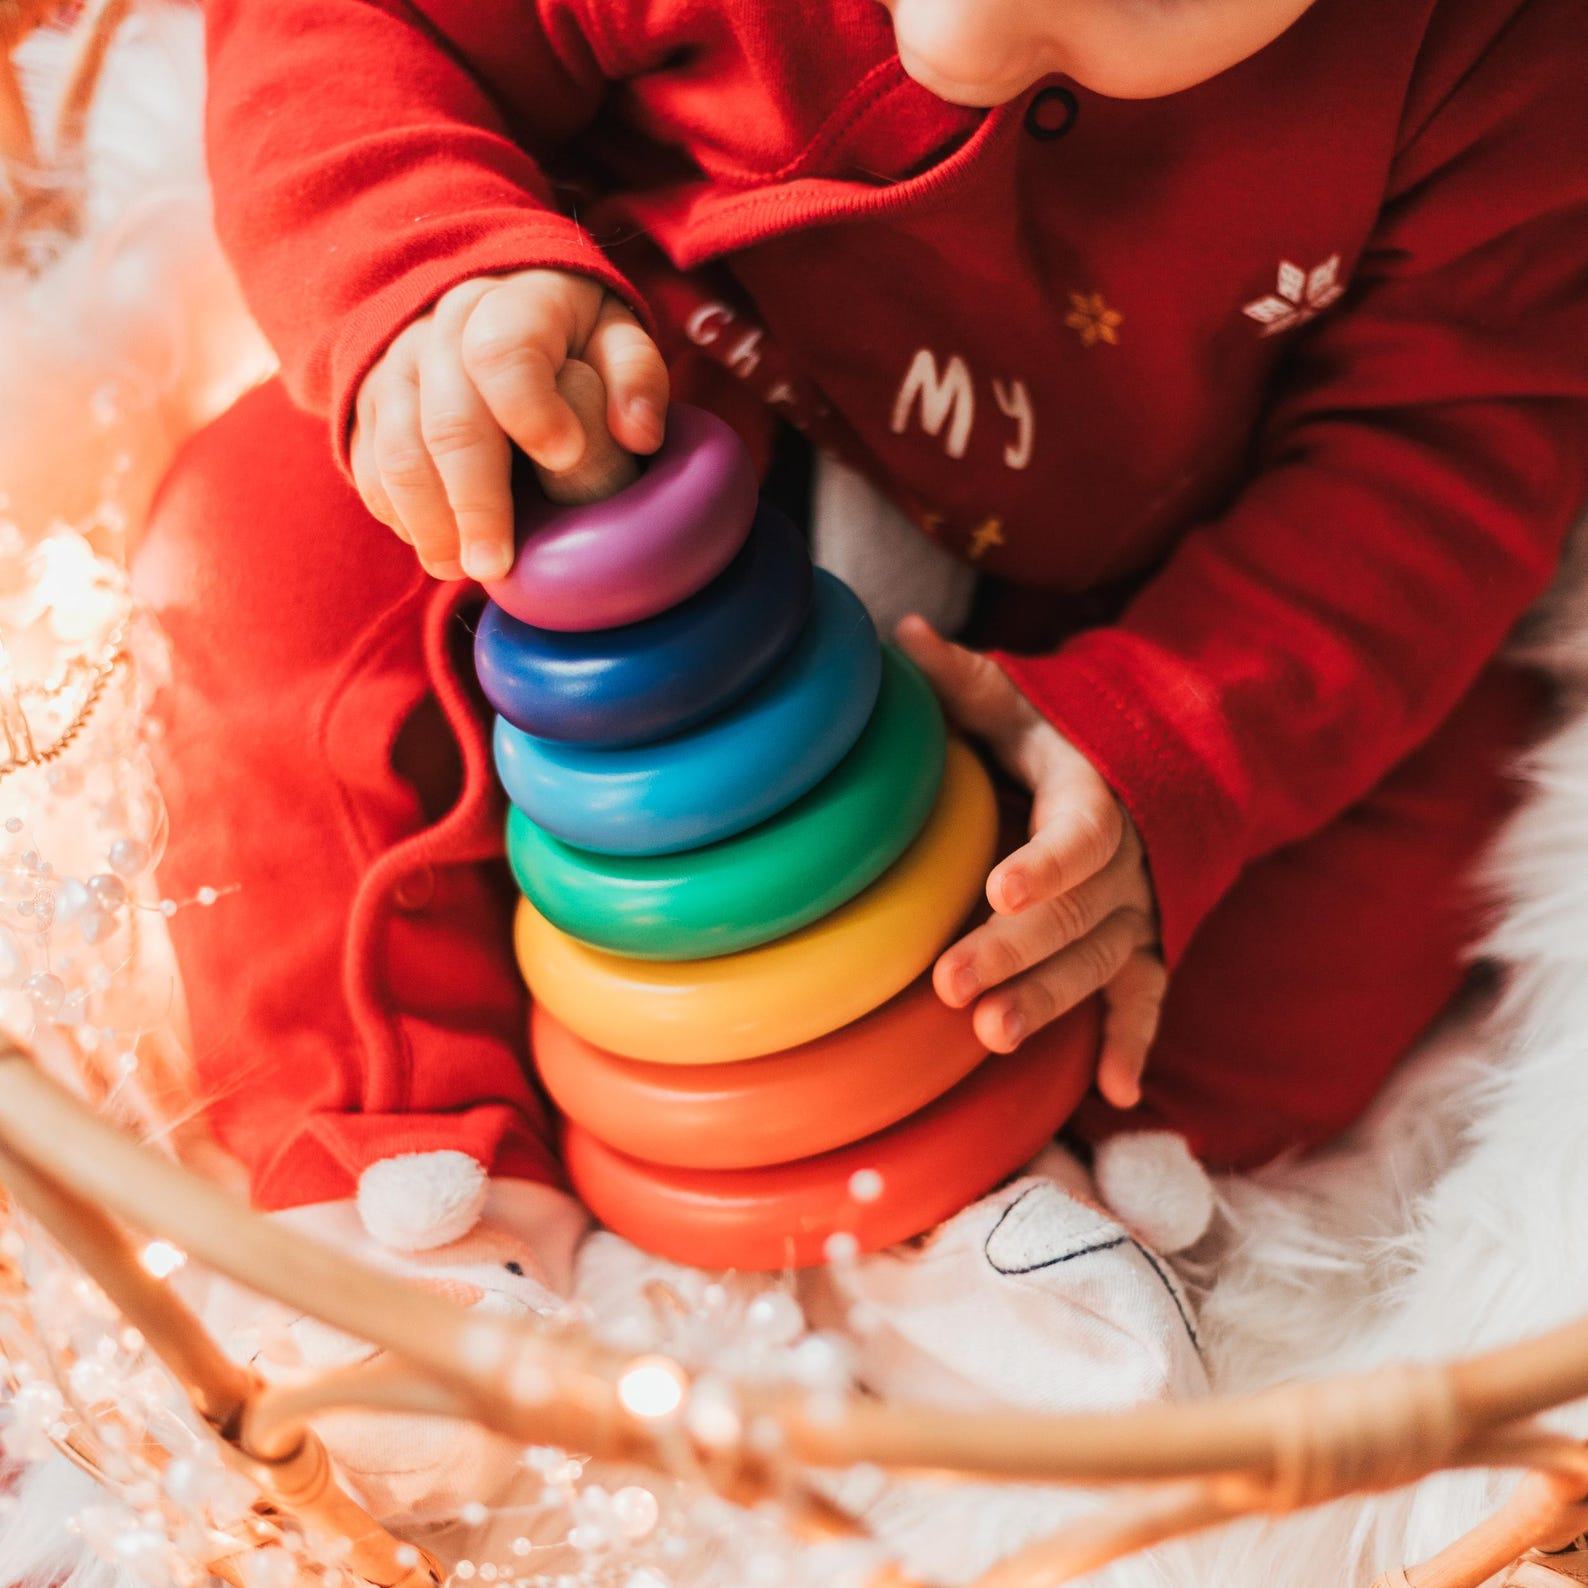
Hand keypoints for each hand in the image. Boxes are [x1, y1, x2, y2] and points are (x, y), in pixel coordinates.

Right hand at [350, 268, 667, 580]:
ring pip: (398, 450)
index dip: (531, 409)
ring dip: (429, 521)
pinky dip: (400, 516)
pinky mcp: (367, 405)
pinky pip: (370, 466)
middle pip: (449, 419)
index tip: (565, 458)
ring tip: (464, 571)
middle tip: (498, 566)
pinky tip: (438, 549)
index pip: (505, 353)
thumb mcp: (615, 338)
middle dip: (474, 500)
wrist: (484, 310)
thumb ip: (636, 376)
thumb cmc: (568, 338)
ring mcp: (396, 367)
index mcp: (512, 303)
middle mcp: (441, 328)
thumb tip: (638, 434)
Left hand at [897, 616, 1165, 1109]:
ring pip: (1100, 965)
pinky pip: (1147, 997)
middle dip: (1015, 952)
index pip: (1079, 834)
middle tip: (951, 984)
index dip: (1047, 862)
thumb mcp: (1021, 702)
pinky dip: (1134, 1041)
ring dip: (1050, 1002)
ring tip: (991, 1034)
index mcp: (1095, 796)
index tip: (1002, 887)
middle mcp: (1127, 863)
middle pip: (1075, 915)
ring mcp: (1140, 911)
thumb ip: (965, 679)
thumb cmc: (1064, 734)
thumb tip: (897, 633)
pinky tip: (1116, 1092)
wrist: (1155, 769)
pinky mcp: (1147, 948)